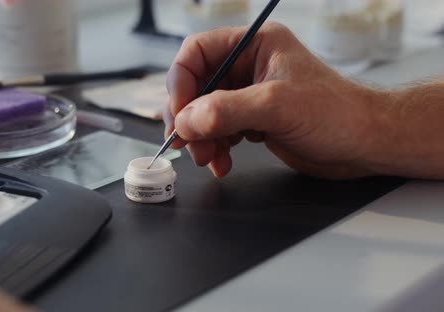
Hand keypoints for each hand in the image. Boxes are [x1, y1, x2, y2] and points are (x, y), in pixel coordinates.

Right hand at [164, 22, 381, 179]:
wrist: (365, 144)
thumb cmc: (337, 113)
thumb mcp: (277, 106)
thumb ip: (227, 111)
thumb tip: (186, 121)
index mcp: (254, 46)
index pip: (198, 53)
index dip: (181, 82)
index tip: (179, 113)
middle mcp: (248, 67)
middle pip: (196, 86)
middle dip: (188, 117)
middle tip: (186, 143)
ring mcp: (249, 96)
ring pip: (203, 113)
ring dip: (200, 138)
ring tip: (207, 158)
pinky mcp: (252, 121)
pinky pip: (218, 132)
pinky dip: (214, 149)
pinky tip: (221, 163)